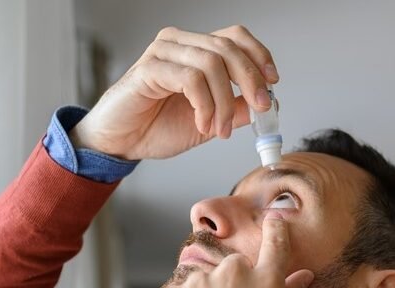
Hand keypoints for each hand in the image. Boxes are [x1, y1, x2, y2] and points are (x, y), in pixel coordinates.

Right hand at [69, 25, 278, 160]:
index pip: (234, 37)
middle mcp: (179, 43)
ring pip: (211, 64)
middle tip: (260, 110)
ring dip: (225, 103)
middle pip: (227, 47)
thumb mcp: (209, 122)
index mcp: (194, 49)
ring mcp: (162, 53)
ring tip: (220, 130)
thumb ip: (236, 110)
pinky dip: (205, 106)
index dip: (258, 56)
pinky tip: (202, 124)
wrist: (120, 143)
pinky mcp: (148, 69)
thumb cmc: (156, 127)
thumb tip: (268, 104)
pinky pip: (190, 79)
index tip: (273, 82)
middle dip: (251, 80)